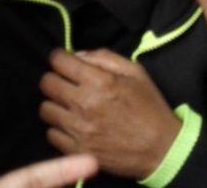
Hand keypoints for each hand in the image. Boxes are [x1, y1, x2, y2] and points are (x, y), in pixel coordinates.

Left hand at [39, 49, 179, 178]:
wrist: (161, 149)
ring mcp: (79, 129)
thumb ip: (104, 57)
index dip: (59, 58)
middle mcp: (84, 104)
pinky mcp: (77, 150)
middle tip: (67, 83)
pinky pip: (51, 134)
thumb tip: (77, 55)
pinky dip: (60, 128)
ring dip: (56, 104)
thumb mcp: (135, 72)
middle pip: (46, 83)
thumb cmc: (150, 107)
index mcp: (100, 82)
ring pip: (45, 109)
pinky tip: (73, 126)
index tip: (64, 62)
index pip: (58, 61)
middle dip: (55, 79)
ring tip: (70, 106)